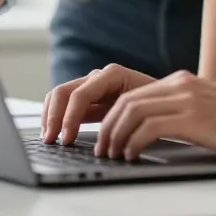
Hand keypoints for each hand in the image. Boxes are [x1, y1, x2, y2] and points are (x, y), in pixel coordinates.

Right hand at [41, 64, 156, 144]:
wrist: (167, 99)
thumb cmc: (159, 105)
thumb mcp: (145, 110)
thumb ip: (125, 118)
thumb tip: (108, 139)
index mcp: (113, 75)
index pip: (81, 94)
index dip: (70, 117)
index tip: (66, 139)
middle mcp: (99, 77)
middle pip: (64, 92)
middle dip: (54, 117)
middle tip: (51, 141)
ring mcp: (91, 85)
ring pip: (60, 95)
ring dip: (51, 116)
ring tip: (49, 138)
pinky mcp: (88, 97)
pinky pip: (64, 102)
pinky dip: (56, 116)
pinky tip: (55, 133)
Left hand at [96, 70, 215, 161]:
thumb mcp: (209, 110)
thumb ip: (185, 111)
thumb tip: (159, 130)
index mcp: (184, 82)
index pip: (135, 94)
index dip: (115, 116)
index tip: (108, 136)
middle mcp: (182, 85)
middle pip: (128, 101)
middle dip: (109, 126)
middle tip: (103, 149)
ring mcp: (187, 99)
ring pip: (133, 111)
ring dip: (116, 135)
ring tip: (113, 155)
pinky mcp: (192, 118)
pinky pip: (148, 127)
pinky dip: (134, 142)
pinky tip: (133, 156)